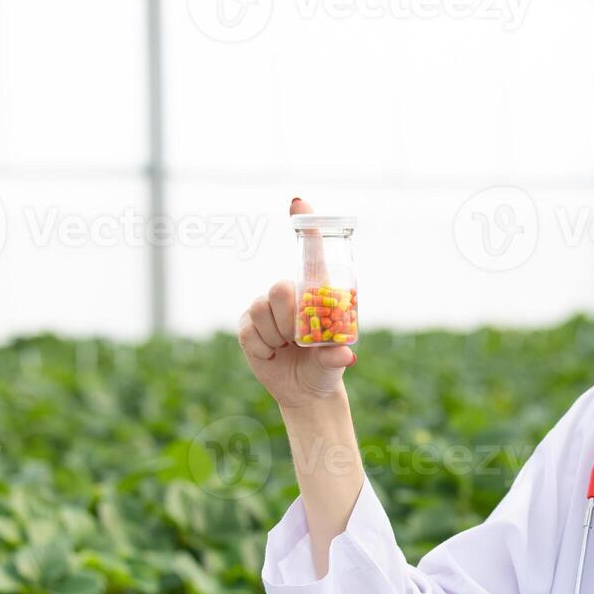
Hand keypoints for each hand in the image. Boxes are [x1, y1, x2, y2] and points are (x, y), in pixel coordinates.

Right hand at [238, 197, 354, 408]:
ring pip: (263, 309)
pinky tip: (273, 355)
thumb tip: (346, 357)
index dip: (306, 225)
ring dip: (277, 337)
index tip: (298, 202)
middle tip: (297, 338)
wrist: (306, 391)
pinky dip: (263, 349)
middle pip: (281, 287)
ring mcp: (265, 308)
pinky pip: (250, 330)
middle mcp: (289, 294)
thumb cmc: (326, 368)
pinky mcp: (247, 325)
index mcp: (316, 293)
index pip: (311, 254)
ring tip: (287, 348)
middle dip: (290, 318)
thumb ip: (336, 357)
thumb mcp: (335, 363)